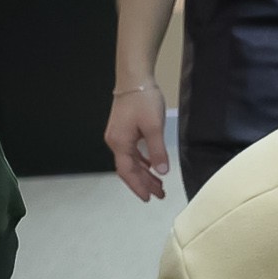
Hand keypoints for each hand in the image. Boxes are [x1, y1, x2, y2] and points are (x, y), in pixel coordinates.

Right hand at [107, 85, 168, 203]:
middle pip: (129, 169)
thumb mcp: (154, 127)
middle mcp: (115, 142)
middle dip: (143, 183)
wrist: (134, 80)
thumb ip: (157, 151)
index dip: (138, 186)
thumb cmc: (143, 101)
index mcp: (120, 143)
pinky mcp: (124, 130)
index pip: (127, 172)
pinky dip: (142, 162)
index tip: (149, 198)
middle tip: (159, 195)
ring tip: (159, 185)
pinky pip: (132, 152)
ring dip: (144, 174)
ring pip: (131, 161)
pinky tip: (151, 167)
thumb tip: (161, 172)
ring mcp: (119, 136)